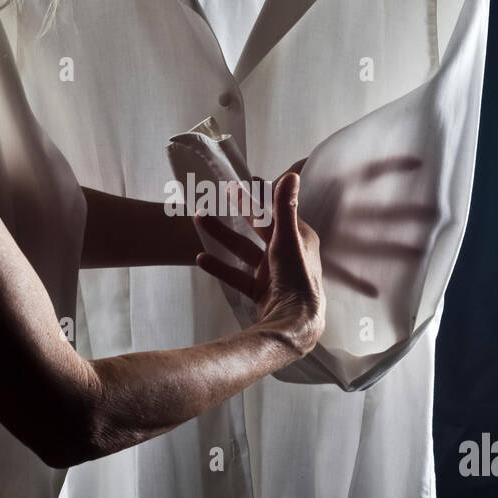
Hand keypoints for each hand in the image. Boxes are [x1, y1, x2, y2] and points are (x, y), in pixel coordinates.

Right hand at [194, 172, 325, 359]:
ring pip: (242, 249)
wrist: (293, 323)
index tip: (248, 179)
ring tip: (199, 219)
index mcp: (299, 238)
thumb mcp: (287, 238)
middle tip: (220, 193)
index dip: (262, 194)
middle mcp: (286, 253)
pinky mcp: (260, 291)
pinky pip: (236, 275)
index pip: (277, 210)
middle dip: (238, 210)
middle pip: (258, 228)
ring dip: (221, 235)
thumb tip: (290, 174)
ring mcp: (272, 274)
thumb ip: (285, 206)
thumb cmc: (296, 277)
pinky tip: (201, 258)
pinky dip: (220, 266)